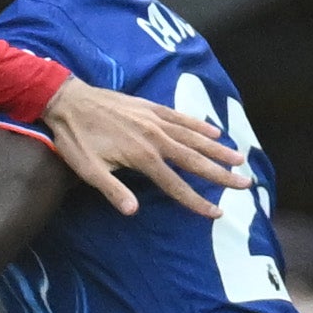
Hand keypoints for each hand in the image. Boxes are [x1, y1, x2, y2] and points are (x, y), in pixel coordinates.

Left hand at [37, 81, 246, 218]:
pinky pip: (181, 117)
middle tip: (245, 183)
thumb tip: (133, 212)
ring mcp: (155, 119)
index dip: (196, 201)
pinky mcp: (150, 107)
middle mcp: (155, 136)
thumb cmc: (75, 139)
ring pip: (194, 137)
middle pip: (194, 159)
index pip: (176, 184)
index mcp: (141, 156)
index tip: (216, 213)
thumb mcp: (88, 170)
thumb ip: (113, 190)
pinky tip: (215, 131)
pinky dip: (199, 125)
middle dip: (221, 174)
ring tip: (240, 159)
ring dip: (218, 149)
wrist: (67, 100)